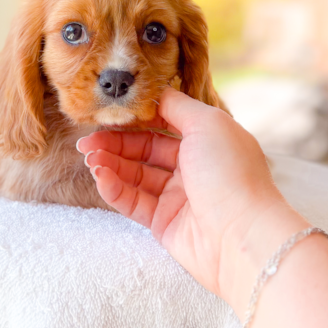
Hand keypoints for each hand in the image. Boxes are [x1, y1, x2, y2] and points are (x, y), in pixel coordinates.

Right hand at [76, 88, 310, 314]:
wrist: (242, 236)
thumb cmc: (230, 172)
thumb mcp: (207, 123)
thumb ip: (176, 105)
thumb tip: (153, 92)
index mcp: (208, 139)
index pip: (165, 121)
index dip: (137, 117)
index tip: (110, 112)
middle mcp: (194, 165)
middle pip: (145, 148)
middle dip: (115, 143)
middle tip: (86, 142)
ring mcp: (179, 196)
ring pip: (136, 175)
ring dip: (110, 164)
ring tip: (89, 158)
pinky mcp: (165, 223)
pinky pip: (134, 202)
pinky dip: (114, 189)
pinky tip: (100, 177)